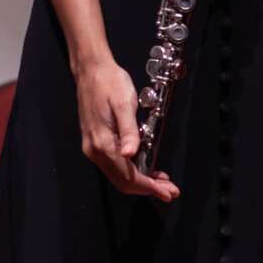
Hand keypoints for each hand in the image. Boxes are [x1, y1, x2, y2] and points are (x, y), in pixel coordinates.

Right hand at [74, 55, 179, 202]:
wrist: (92, 71)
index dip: (150, 187)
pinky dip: (133, 172)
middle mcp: (95, 150)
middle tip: (170, 191)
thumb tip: (130, 155)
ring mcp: (94, 147)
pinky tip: (148, 169)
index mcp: (103, 143)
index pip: (128, 176)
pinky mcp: (97, 142)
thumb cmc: (110, 83)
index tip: (168, 191)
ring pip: (119, 176)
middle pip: (123, 181)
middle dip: (148, 189)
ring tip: (163, 182)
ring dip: (142, 182)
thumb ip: (129, 131)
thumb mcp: (125, 104)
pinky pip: (115, 165)